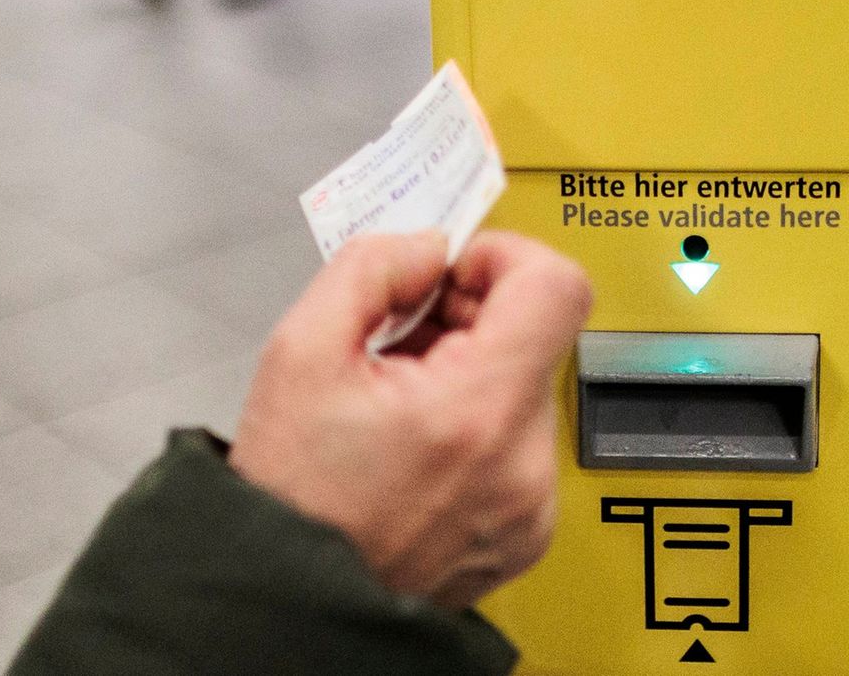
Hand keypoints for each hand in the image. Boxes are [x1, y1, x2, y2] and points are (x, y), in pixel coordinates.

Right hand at [230, 231, 591, 608]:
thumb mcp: (300, 351)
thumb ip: (370, 268)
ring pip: (526, 390)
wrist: (291, 601)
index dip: (505, 257)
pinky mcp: (526, 532)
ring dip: (471, 375)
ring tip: (400, 402)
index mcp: (476, 411)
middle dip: (469, 321)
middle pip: (537, 338)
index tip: (458, 272)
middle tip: (401, 342)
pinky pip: (521, 446)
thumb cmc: (292, 495)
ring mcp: (530, 504)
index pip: (557, 287)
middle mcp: (521, 463)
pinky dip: (476, 430)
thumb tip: (427, 248)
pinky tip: (418, 445)